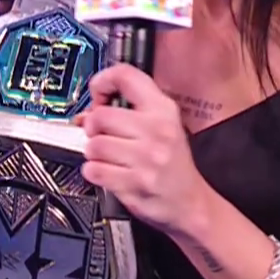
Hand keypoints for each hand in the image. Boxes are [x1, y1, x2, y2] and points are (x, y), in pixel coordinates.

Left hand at [74, 65, 210, 233]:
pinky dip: (95, 172)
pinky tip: (109, 172)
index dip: (102, 82)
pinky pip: (94, 170)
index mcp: (164, 110)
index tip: (98, 94)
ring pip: (94, 144)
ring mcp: (146, 158)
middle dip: (94, 127)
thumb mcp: (164, 126)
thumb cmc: (174, 165)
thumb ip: (130, 112)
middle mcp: (156, 130)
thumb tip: (89, 110)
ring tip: (109, 157)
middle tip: (103, 135)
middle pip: (100, 115)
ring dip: (94, 153)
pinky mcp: (135, 182)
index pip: (125, 76)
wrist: (191, 203)